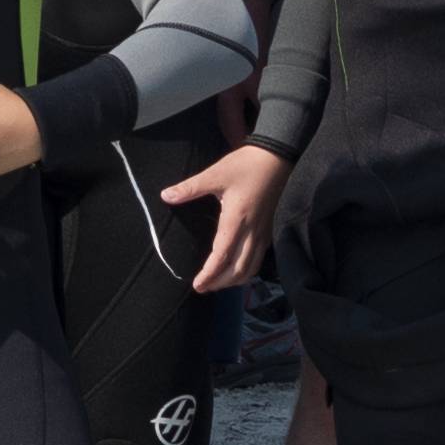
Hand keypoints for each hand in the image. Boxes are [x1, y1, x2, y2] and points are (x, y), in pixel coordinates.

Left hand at [165, 139, 290, 290]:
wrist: (278, 157)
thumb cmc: (245, 165)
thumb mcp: (215, 174)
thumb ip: (190, 188)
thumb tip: (166, 196)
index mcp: (237, 220)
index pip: (222, 257)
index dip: (209, 275)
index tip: (197, 285)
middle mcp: (252, 232)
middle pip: (239, 270)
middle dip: (221, 283)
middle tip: (203, 287)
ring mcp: (264, 233)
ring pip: (251, 267)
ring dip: (234, 280)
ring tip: (218, 282)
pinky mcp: (270, 230)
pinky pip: (259, 259)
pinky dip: (246, 270)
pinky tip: (236, 268)